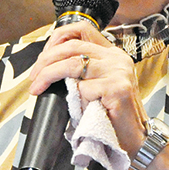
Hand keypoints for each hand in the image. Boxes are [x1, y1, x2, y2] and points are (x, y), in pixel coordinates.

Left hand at [28, 22, 148, 156]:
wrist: (134, 139)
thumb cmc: (112, 115)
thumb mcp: (98, 84)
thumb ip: (83, 70)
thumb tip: (49, 64)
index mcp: (112, 54)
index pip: (83, 30)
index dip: (58, 37)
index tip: (44, 56)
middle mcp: (117, 58)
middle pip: (72, 46)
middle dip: (45, 60)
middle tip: (34, 77)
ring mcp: (118, 72)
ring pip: (72, 64)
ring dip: (48, 75)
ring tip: (38, 88)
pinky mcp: (117, 88)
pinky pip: (83, 88)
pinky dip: (76, 100)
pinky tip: (82, 109)